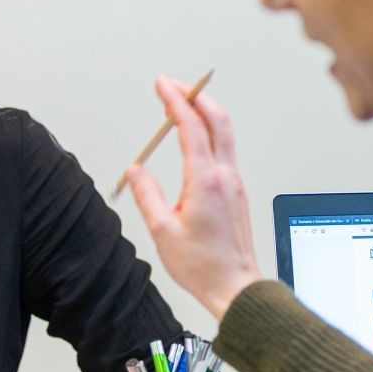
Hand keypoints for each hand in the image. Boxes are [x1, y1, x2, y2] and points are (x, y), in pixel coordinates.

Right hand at [125, 77, 264, 318]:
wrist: (235, 287)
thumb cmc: (202, 265)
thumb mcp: (162, 231)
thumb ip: (148, 195)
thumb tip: (136, 169)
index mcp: (205, 181)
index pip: (190, 127)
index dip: (175, 101)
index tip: (162, 84)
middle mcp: (225, 176)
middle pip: (217, 120)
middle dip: (195, 95)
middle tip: (173, 85)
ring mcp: (234, 183)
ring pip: (225, 133)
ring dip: (205, 112)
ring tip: (182, 106)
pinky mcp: (236, 192)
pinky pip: (226, 150)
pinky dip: (210, 132)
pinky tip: (196, 137)